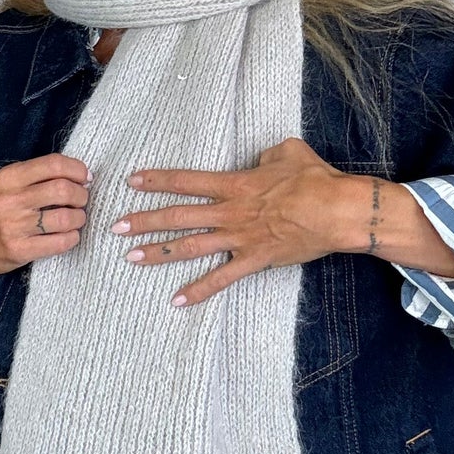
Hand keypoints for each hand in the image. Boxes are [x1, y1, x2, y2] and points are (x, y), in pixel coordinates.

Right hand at [0, 153, 91, 287]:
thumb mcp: (4, 186)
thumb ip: (35, 178)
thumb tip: (80, 176)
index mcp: (9, 177)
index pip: (54, 164)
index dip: (77, 170)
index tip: (84, 178)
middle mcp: (11, 199)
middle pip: (64, 189)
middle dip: (81, 196)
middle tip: (81, 201)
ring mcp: (14, 226)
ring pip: (66, 217)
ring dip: (79, 219)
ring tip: (75, 220)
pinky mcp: (19, 250)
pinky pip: (60, 242)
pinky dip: (72, 238)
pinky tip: (68, 236)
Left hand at [109, 138, 354, 307]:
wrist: (338, 211)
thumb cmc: (316, 179)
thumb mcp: (288, 152)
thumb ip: (265, 155)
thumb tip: (260, 159)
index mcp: (235, 184)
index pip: (186, 181)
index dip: (157, 180)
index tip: (132, 181)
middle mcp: (230, 211)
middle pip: (178, 215)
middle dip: (144, 221)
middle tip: (115, 227)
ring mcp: (239, 238)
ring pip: (190, 246)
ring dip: (159, 252)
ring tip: (130, 258)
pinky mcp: (253, 260)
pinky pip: (221, 278)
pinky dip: (198, 290)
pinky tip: (176, 301)